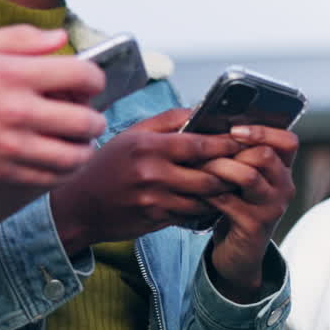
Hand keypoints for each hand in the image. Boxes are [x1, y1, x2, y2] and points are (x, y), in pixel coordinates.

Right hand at [0, 25, 107, 189]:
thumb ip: (20, 39)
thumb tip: (61, 39)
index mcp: (13, 74)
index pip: (81, 76)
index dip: (95, 79)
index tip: (90, 84)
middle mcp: (18, 112)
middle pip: (86, 121)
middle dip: (95, 119)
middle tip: (89, 118)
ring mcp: (12, 147)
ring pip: (73, 156)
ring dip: (84, 150)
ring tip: (80, 144)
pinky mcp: (2, 173)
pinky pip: (50, 178)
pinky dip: (64, 171)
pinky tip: (61, 163)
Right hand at [49, 109, 247, 252]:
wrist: (79, 206)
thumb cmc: (106, 166)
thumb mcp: (132, 135)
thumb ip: (167, 121)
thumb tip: (200, 109)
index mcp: (148, 146)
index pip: (199, 144)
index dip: (226, 143)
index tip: (244, 140)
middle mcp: (153, 173)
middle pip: (209, 174)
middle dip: (232, 171)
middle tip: (250, 166)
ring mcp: (155, 200)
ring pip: (204, 198)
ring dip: (223, 192)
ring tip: (238, 183)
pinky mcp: (156, 219)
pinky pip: (192, 214)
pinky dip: (207, 207)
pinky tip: (216, 200)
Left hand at [202, 125, 298, 301]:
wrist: (239, 253)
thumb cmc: (236, 208)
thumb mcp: (242, 179)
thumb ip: (237, 155)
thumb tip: (209, 124)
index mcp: (283, 169)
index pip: (288, 140)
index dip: (262, 131)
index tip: (234, 130)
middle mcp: (284, 186)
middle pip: (265, 154)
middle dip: (231, 149)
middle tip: (205, 149)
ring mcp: (272, 207)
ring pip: (248, 175)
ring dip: (218, 168)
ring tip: (196, 166)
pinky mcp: (256, 225)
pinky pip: (229, 201)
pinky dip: (208, 192)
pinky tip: (194, 189)